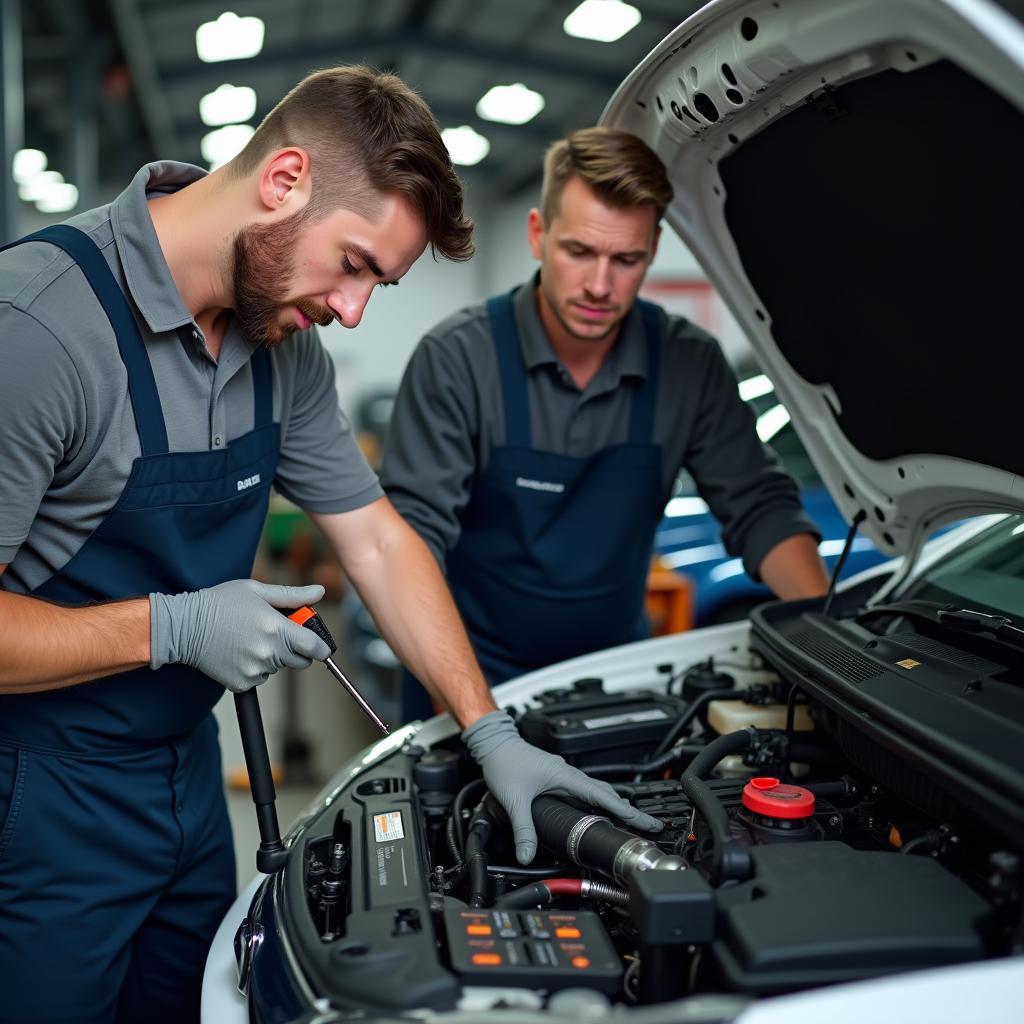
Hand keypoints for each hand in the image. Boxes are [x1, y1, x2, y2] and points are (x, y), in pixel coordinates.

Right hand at [150, 580, 330, 692]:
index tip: (320, 646)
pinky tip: (240, 651)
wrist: (185, 626)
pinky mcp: (241, 683)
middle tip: (278, 634)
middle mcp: (268, 653)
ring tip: (251, 638)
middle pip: (301, 661)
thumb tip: (319, 592)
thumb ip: (292, 595)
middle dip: (296, 649)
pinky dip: (255, 668)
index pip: (316, 648)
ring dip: (274, 657)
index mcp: (277, 629)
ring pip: (279, 668)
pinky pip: (260, 678)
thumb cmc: (220, 603)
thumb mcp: (257, 591)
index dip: (321, 647)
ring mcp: (255, 670)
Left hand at [462, 710, 662, 864]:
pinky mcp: (556, 777)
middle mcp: (569, 775)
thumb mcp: (515, 799)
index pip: (604, 796)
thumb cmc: (505, 762)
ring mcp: (563, 775)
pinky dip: (597, 802)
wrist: (495, 744)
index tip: (647, 821)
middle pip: (606, 794)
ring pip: (595, 791)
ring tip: (628, 820)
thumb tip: (527, 855)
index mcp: (566, 777)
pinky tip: (596, 811)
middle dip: (628, 810)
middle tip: (647, 824)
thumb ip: (523, 830)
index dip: (627, 810)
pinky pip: (583, 791)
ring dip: (613, 805)